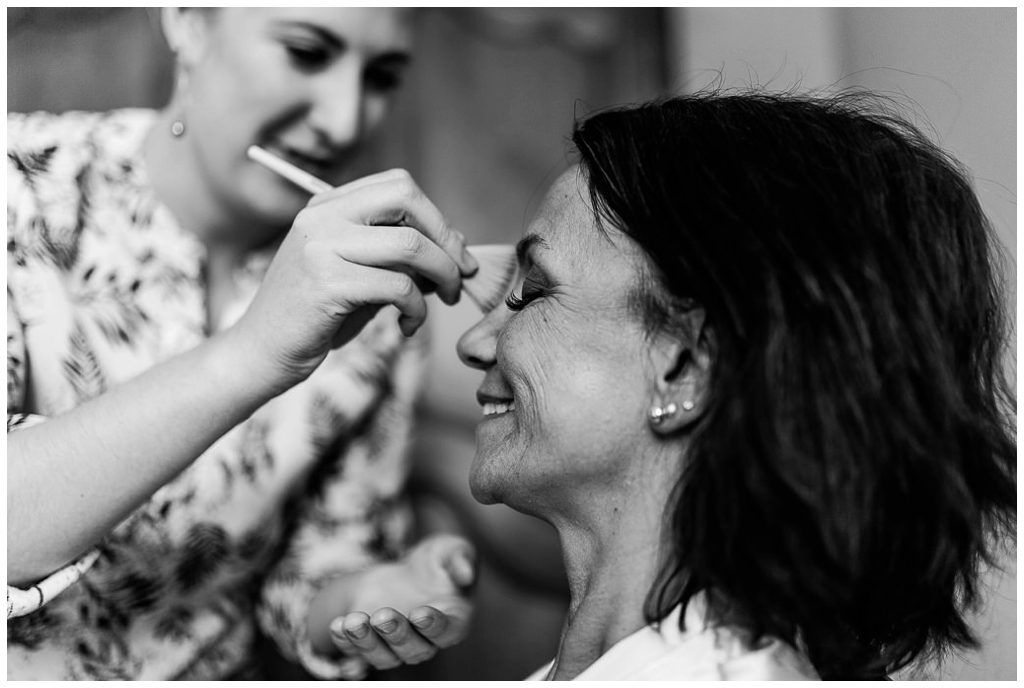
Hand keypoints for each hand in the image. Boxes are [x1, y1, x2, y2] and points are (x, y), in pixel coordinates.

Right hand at [231, 169, 477, 392]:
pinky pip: (398, 286)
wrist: (261, 353)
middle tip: (459, 275)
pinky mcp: (326, 284)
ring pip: (409, 244)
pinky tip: (409, 325)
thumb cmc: (316, 316)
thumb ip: (402, 254)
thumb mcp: (363, 275)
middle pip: (406, 199)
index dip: (436, 218)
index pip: (398, 185)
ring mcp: (320, 247)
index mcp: (327, 206)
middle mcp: (321, 217)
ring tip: (442, 301)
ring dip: (441, 276)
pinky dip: (417, 309)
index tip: (455, 253)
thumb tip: (458, 241)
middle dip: (445, 238)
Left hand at [329, 534, 475, 674]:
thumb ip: (460, 559)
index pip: (445, 631)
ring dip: (367, 642)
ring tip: (353, 621)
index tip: (420, 613)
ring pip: (383, 656)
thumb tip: (465, 573)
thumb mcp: (451, 550)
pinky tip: (337, 625)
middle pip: (412, 649)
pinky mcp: (370, 642)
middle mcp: (424, 641)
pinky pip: (356, 651)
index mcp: (452, 622)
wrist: (403, 573)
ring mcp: (394, 646)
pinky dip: (345, 642)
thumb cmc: (435, 563)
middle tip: (383, 616)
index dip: (433, 625)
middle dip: (396, 634)